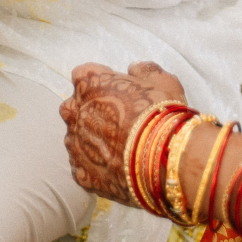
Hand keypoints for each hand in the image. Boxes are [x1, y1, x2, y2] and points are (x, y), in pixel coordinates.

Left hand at [58, 62, 187, 204]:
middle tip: (121, 123)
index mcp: (87, 81)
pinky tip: (115, 170)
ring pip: (77, 138)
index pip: (86, 76)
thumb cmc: (164, 114)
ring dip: (92, 142)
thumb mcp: (163, 81)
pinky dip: (95, 169)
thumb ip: (145, 70)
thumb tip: (135, 68)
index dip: (104, 85)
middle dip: (93, 113)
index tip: (121, 95)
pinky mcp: (82, 173)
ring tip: (121, 149)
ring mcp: (75, 143)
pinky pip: (83, 169)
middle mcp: (74, 110)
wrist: (167, 159)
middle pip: (77, 107)